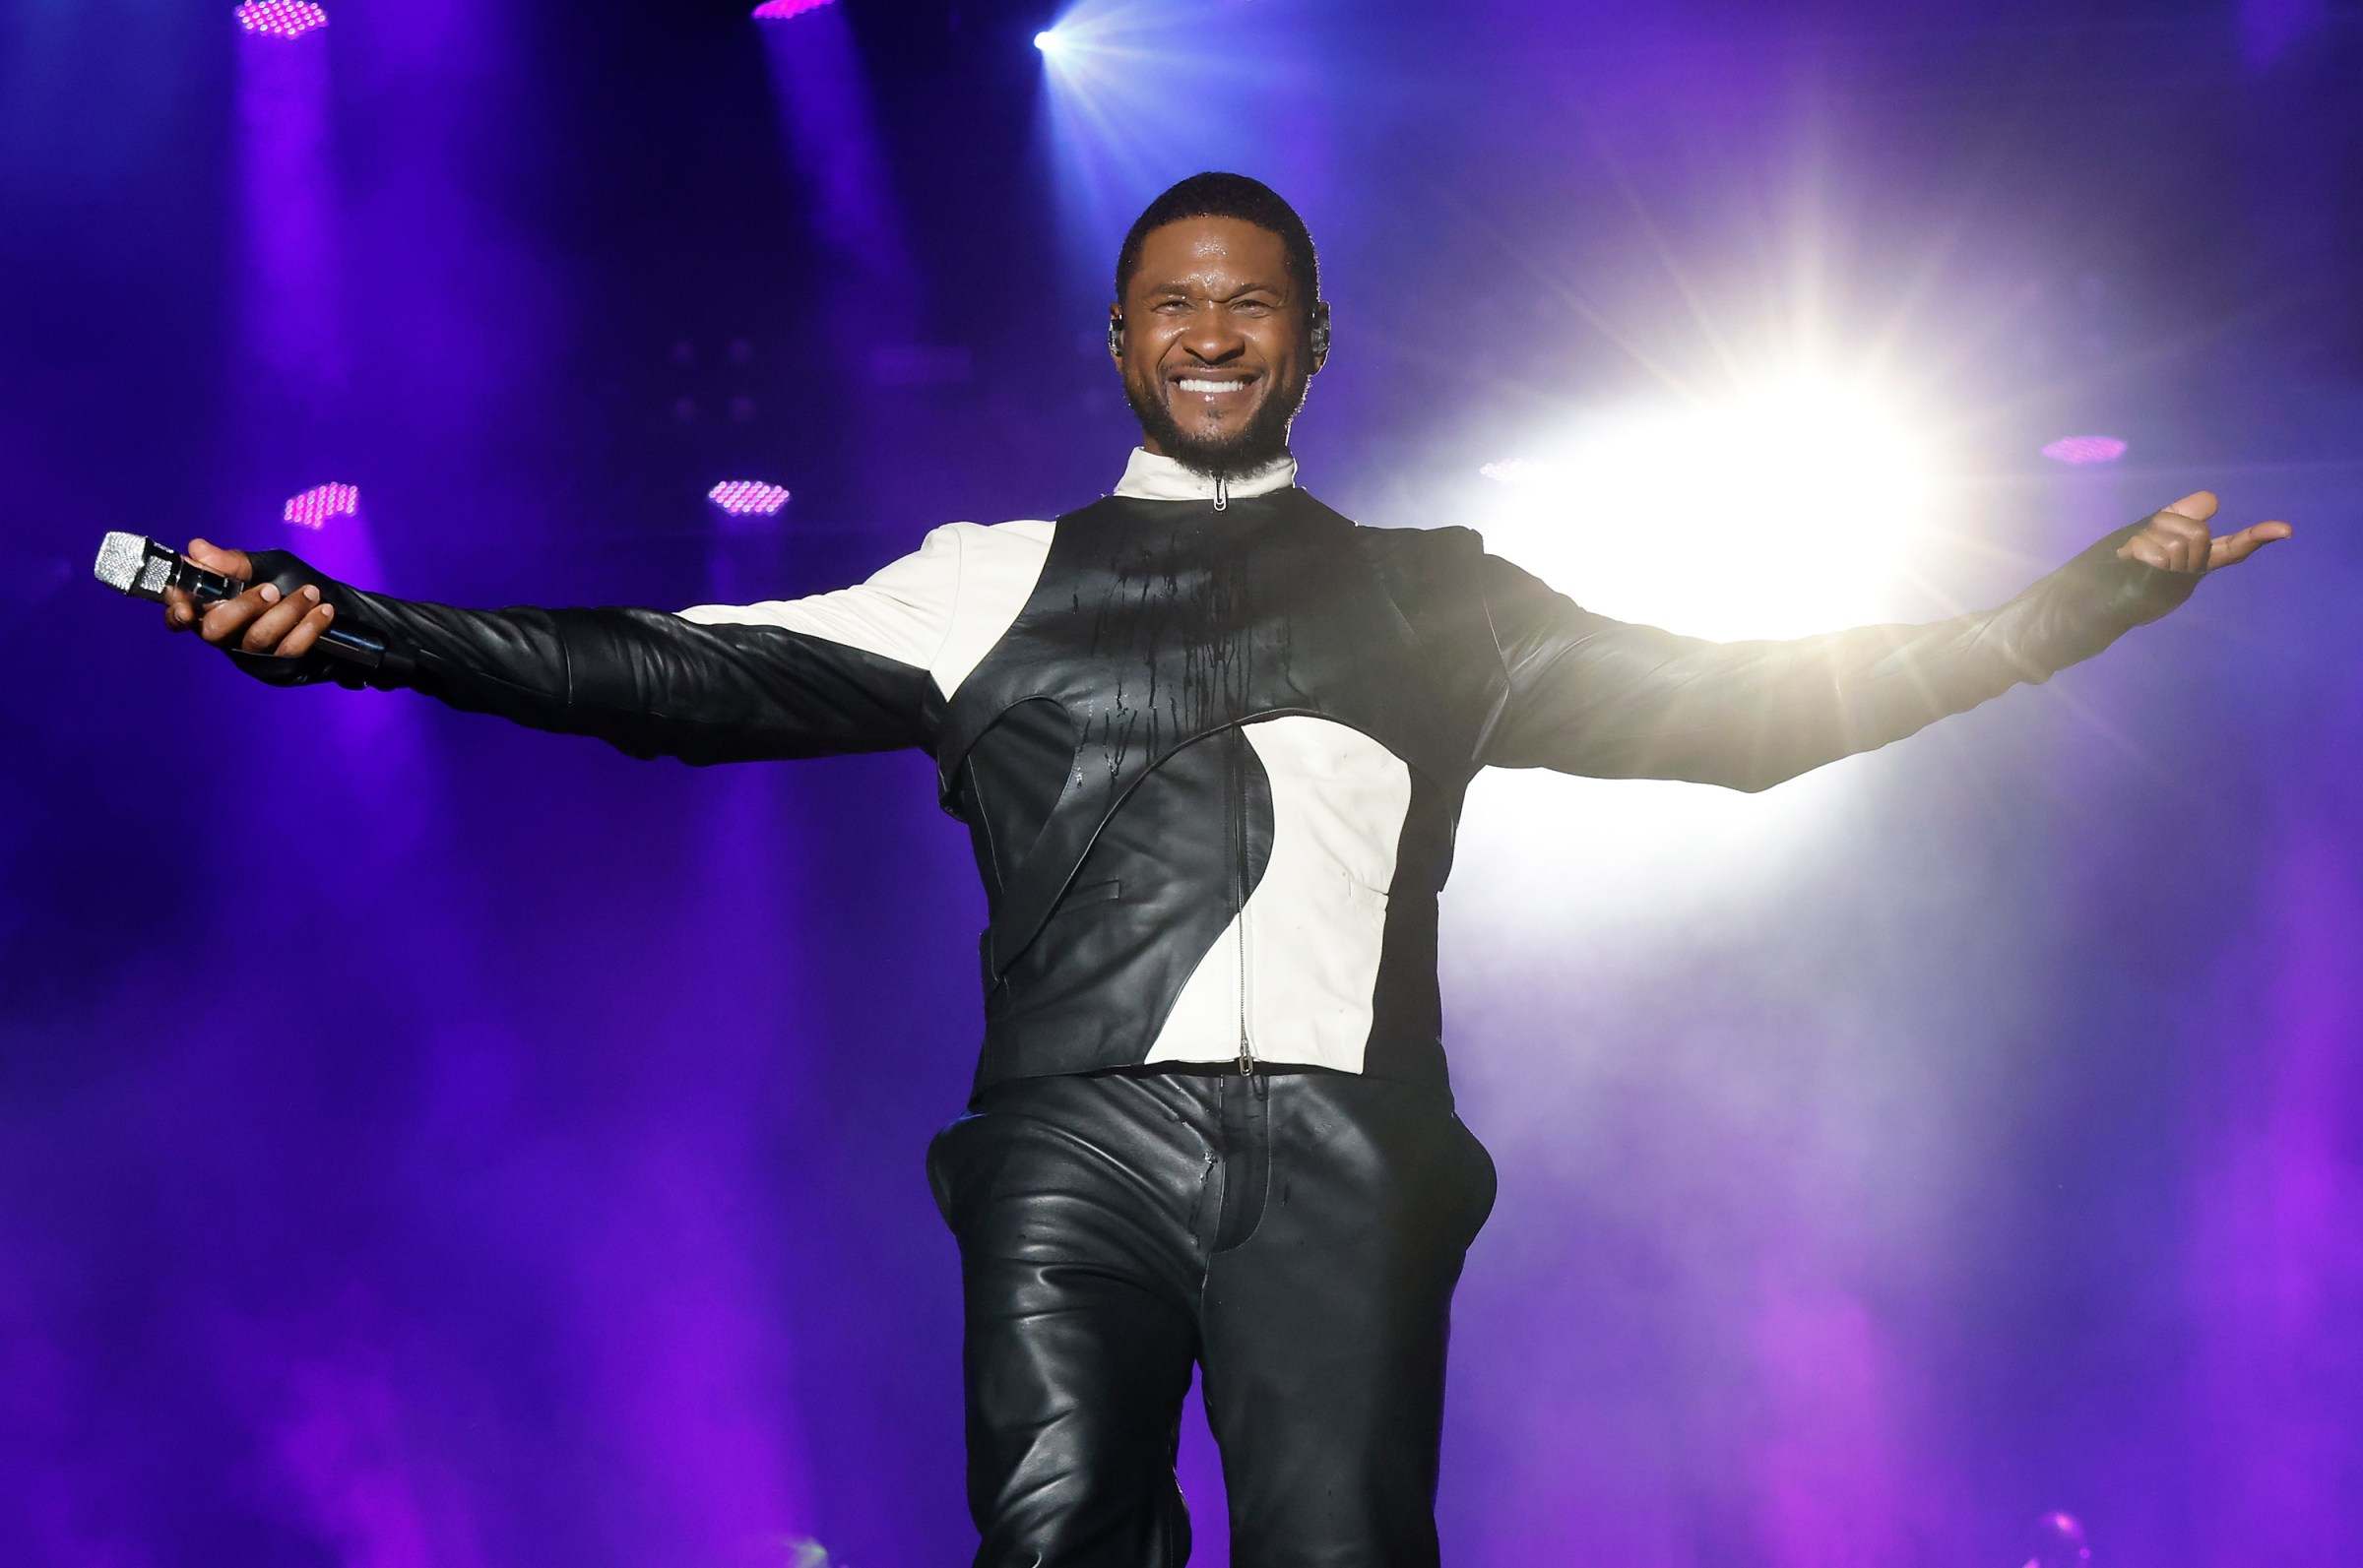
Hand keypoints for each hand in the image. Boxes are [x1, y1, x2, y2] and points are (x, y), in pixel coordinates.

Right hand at [163, 538, 338, 658]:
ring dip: (286, 612)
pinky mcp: (278, 669)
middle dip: (242, 607)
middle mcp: (225, 636)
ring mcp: (251, 656)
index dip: (177, 612)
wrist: (341, 610)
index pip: (180, 616)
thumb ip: (234, 562)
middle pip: (216, 631)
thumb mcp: (267, 565)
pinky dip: (308, 628)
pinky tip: (322, 610)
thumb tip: (197, 549)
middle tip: (271, 590)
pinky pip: (288, 651)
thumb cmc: (293, 584)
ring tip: (309, 592)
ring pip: (256, 639)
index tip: (186, 606)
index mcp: (211, 608)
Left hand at [2116, 491, 2291, 574]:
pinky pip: (2158, 554)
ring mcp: (2175, 584)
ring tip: (2132, 555)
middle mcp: (2191, 573)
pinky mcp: (2157, 589)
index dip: (2258, 537)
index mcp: (2196, 560)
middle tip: (2142, 542)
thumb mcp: (2155, 531)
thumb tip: (2214, 500)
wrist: (2084, 599)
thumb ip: (2184, 514)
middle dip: (2168, 527)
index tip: (2286, 530)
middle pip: (2198, 532)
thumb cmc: (2120, 564)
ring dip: (2149, 538)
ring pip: (2178, 540)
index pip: (2234, 548)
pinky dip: (2139, 548)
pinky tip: (2128, 559)